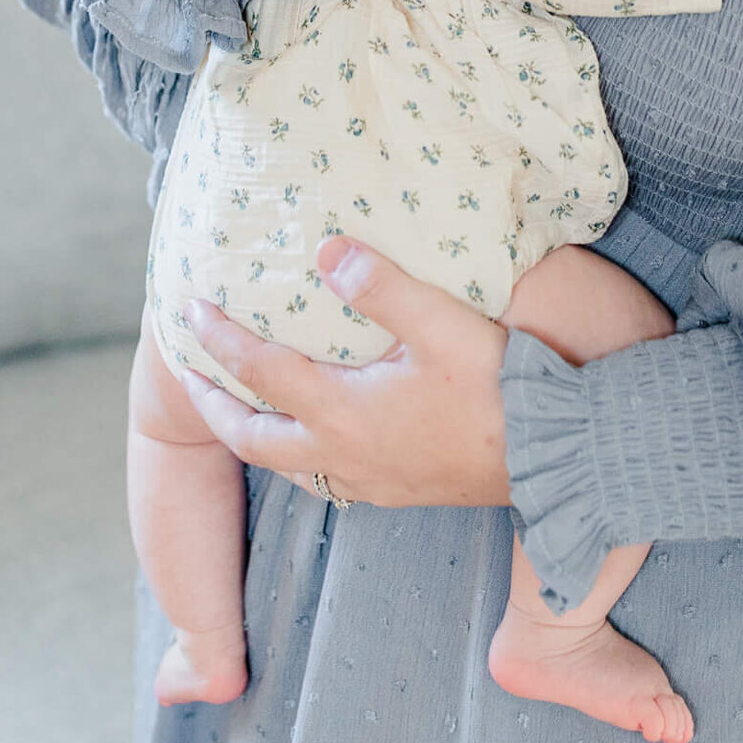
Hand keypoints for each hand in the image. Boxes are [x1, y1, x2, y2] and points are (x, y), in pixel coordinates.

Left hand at [176, 238, 512, 507]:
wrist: (554, 455)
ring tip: (235, 405)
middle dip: (210, 404)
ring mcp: (368, 481)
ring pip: (284, 466)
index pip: (260, 372)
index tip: (187, 309)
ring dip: (249, 434)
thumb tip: (326, 250)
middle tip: (188, 374)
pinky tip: (311, 439)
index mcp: (343, 412)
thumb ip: (382, 286)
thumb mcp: (444, 323)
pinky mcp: (394, 491)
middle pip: (251, 438)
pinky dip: (294, 457)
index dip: (218, 340)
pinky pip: (322, 480)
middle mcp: (344, 455)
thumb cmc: (501, 387)